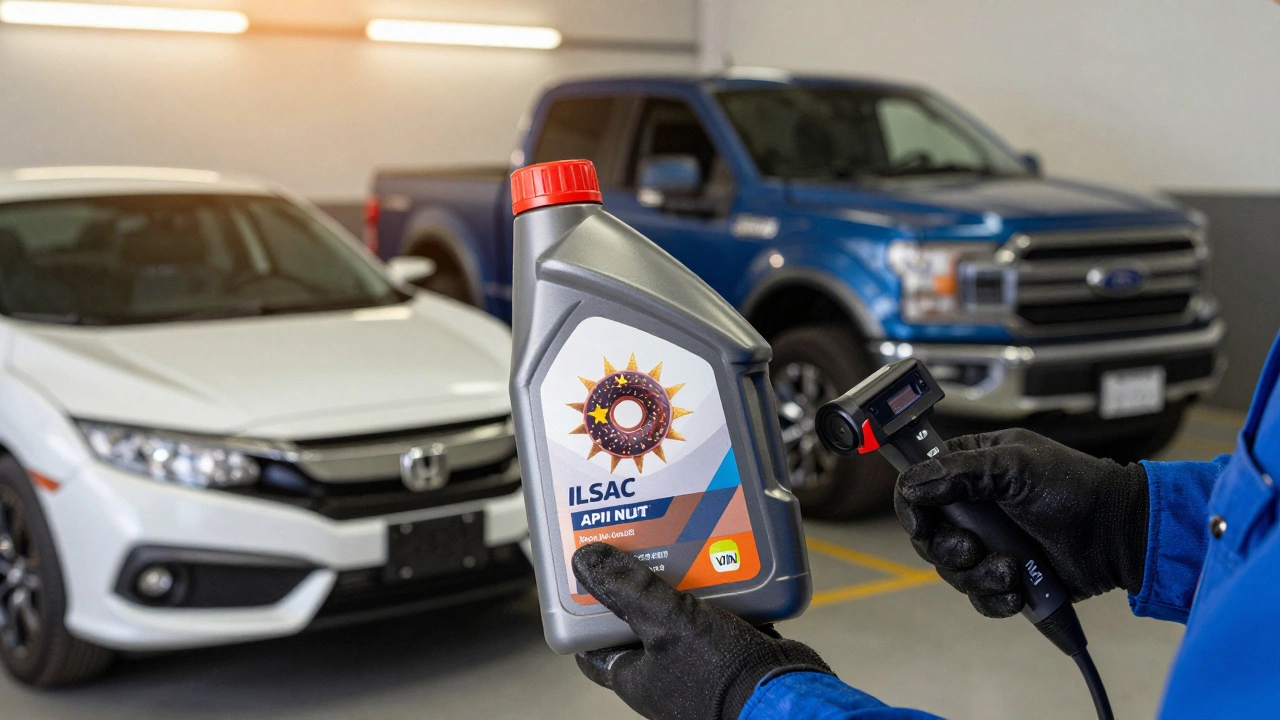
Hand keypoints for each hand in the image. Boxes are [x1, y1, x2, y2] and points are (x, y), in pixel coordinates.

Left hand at [572, 542, 830, 719]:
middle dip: (639, 578)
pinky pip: (718, 607)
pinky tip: (722, 555)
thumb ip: (628, 591)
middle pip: (638, 614)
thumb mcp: (666, 625)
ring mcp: (699, 656)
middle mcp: (664, 667)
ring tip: (678, 534)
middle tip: (636, 538)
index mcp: (636, 673)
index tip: (584, 574)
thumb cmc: (722, 681)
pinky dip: (719, 583)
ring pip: (680, 606)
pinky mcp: (732, 645)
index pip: (593, 643)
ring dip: (681, 575)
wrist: (786, 697)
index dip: (585, 610)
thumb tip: (585, 560)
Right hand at [895, 429, 1148, 617]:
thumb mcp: (1013, 466)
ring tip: (1011, 570)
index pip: (916, 488)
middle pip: (928, 538)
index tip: (922, 525)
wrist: (1119, 533)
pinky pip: (979, 597)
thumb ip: (958, 471)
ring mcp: (989, 544)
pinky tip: (1017, 591)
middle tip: (974, 548)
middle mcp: (973, 508)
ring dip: (978, 576)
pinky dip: (994, 598)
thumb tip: (911, 484)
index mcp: (968, 470)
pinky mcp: (1006, 576)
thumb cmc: (1074, 487)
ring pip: (952, 572)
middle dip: (948, 550)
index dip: (912, 509)